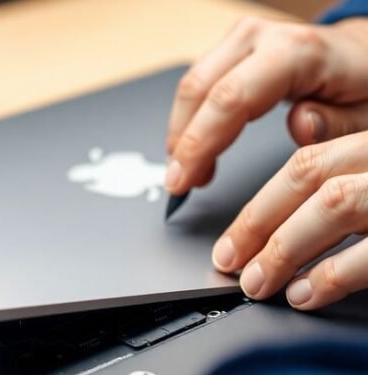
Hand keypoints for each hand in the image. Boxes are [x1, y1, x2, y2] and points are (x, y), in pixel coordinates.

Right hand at [165, 18, 367, 193]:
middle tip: (178, 183)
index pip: (231, 99)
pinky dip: (190, 119)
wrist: (358, 54)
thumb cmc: (362, 86)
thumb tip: (299, 125)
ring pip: (192, 85)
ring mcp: (244, 39)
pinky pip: (200, 83)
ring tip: (186, 171)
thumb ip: (336, 123)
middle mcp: (262, 38)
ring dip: (181, 132)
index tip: (184, 180)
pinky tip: (193, 147)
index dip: (199, 143)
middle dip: (182, 143)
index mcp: (296, 53)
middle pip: (200, 90)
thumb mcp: (365, 116)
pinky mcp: (233, 49)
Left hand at [212, 131, 367, 309]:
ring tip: (257, 283)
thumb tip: (296, 133)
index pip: (303, 163)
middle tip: (227, 262)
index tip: (228, 242)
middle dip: (255, 225)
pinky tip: (304, 294)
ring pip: (333, 203)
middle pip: (308, 175)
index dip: (257, 207)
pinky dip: (331, 274)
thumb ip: (342, 165)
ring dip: (284, 249)